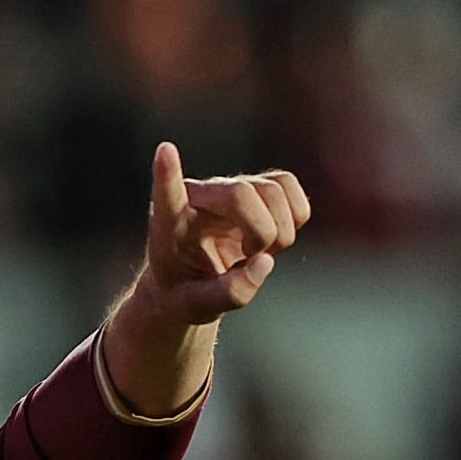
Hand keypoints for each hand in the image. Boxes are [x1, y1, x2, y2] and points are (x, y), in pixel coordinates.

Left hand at [101, 143, 311, 415]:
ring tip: (258, 252)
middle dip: (261, 233)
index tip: (165, 151)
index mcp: (169, 223)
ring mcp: (230, 187)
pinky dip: (295, 216)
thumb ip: (229, 293)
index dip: (168, 175)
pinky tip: (275, 238)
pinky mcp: (257, 187)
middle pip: (243, 193)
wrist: (193, 281)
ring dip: (280, 230)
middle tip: (249, 258)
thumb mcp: (198, 308)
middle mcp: (201, 194)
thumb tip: (264, 262)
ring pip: (275, 188)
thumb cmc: (186, 292)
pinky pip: (290, 186)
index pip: (166, 195)